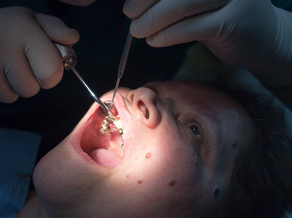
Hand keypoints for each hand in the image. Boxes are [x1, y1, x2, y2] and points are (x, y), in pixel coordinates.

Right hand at [0, 7, 78, 108]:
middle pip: (31, 90)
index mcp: (23, 28)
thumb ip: (56, 30)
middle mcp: (0, 44)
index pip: (52, 72)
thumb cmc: (3, 30)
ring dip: (9, 88)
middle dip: (28, 82)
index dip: (50, 75)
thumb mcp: (30, 21)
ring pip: (12, 98)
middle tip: (14, 64)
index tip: (42, 67)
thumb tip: (73, 38)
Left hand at [123, 0, 288, 71]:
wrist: (261, 36)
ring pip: (180, 6)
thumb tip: (135, 2)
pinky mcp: (234, 21)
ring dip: (151, 21)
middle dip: (144, 1)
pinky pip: (190, 28)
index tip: (130, 3)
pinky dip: (166, 36)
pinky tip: (154, 40)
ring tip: (138, 30)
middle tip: (130, 14)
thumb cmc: (221, 14)